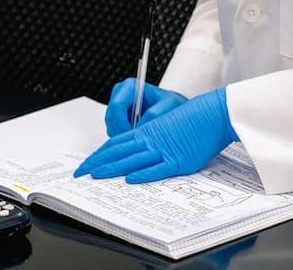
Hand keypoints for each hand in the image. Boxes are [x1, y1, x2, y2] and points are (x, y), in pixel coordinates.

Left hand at [75, 88, 236, 183]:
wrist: (212, 114)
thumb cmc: (191, 120)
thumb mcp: (165, 127)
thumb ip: (150, 138)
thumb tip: (136, 157)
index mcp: (146, 130)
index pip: (116, 143)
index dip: (99, 154)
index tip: (86, 164)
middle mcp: (150, 138)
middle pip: (118, 151)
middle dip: (97, 163)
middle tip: (80, 173)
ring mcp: (163, 149)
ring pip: (132, 159)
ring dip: (113, 168)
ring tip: (96, 176)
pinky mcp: (178, 159)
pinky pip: (158, 167)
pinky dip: (144, 173)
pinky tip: (131, 179)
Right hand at [104, 78, 187, 136]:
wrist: (175, 110)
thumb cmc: (173, 105)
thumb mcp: (170, 106)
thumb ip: (155, 113)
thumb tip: (140, 125)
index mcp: (130, 86)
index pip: (117, 106)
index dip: (122, 123)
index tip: (134, 135)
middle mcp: (121, 95)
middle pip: (111, 117)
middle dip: (122, 131)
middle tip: (138, 140)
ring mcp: (119, 108)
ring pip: (111, 126)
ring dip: (123, 135)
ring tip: (141, 138)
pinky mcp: (119, 119)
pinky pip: (114, 131)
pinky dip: (123, 137)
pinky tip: (137, 137)